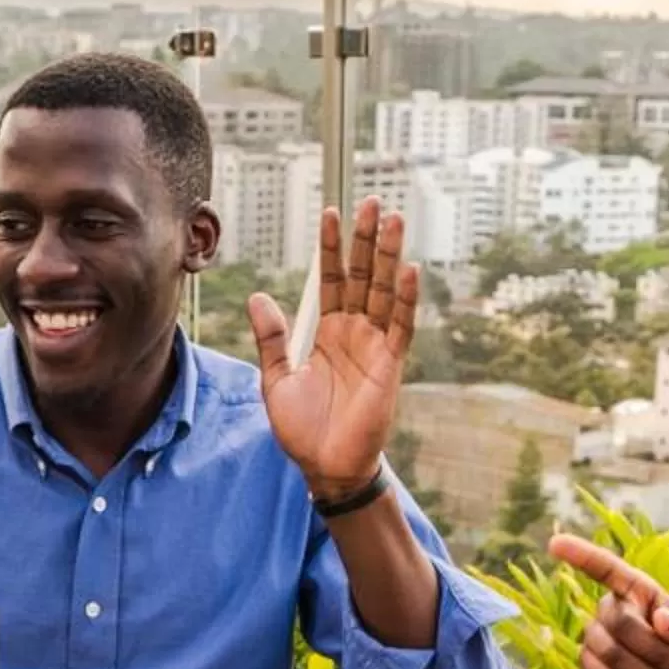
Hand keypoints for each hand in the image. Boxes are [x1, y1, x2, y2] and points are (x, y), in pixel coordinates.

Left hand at [251, 200, 417, 499]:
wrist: (324, 466)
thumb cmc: (303, 429)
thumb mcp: (276, 378)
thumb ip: (272, 337)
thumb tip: (258, 297)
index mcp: (328, 332)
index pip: (331, 280)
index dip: (331, 248)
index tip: (330, 212)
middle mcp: (354, 332)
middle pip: (362, 275)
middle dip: (365, 239)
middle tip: (370, 201)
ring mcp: (374, 346)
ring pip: (383, 290)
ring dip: (389, 255)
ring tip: (392, 219)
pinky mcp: (389, 365)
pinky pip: (400, 325)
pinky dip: (405, 297)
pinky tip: (409, 269)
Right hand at [550, 534, 668, 668]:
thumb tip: (663, 619)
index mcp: (638, 591)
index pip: (607, 568)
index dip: (581, 555)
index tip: (554, 543)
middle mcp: (611, 608)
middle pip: (621, 623)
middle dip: (656, 652)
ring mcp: (595, 635)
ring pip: (611, 653)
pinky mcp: (587, 664)